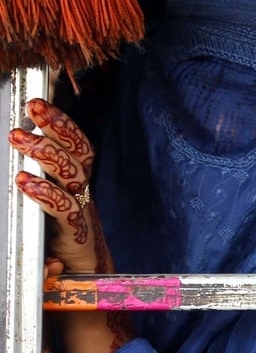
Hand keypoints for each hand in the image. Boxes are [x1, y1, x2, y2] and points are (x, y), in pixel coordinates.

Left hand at [8, 98, 131, 351]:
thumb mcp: (47, 224)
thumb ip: (41, 200)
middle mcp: (84, 200)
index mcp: (77, 193)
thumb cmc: (60, 262)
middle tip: (34, 107)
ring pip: (73, 176)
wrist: (84, 301)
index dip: (63, 126)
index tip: (40, 105)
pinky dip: (45, 194)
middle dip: (58, 128)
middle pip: (80, 155)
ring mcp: (82, 218)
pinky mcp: (77, 240)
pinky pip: (64, 210)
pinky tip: (24, 182)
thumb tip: (23, 175)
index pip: (77, 150)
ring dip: (47, 153)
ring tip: (19, 137)